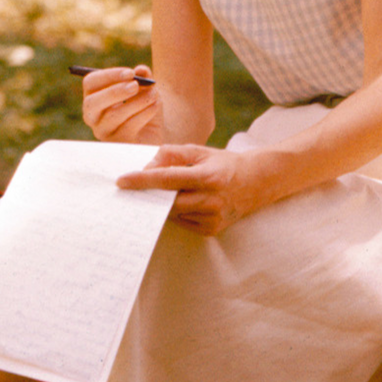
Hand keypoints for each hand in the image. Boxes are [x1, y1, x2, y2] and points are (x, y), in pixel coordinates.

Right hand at [81, 66, 159, 142]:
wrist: (156, 132)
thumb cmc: (145, 107)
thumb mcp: (147, 89)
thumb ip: (144, 77)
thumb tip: (141, 70)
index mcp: (95, 96)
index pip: (90, 83)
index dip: (108, 75)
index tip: (130, 73)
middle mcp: (93, 116)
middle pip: (92, 103)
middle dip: (114, 91)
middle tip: (135, 85)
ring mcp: (103, 132)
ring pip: (113, 115)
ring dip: (136, 102)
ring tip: (154, 94)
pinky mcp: (118, 143)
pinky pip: (128, 127)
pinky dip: (144, 113)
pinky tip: (155, 106)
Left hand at [117, 144, 279, 235]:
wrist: (258, 182)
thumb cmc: (225, 165)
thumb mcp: (201, 152)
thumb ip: (173, 154)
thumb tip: (148, 166)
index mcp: (208, 176)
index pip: (167, 179)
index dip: (142, 180)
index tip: (122, 181)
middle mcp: (211, 199)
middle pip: (167, 202)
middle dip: (150, 196)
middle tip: (136, 190)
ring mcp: (213, 217)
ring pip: (173, 214)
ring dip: (164, 204)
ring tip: (168, 193)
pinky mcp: (212, 229)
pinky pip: (183, 223)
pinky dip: (178, 213)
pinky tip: (187, 203)